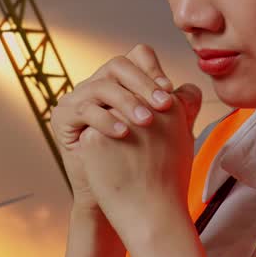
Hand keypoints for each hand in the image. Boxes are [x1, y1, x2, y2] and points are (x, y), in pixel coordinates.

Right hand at [51, 44, 181, 211]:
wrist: (125, 199)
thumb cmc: (149, 163)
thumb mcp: (169, 131)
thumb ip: (181, 108)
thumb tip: (192, 89)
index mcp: (123, 83)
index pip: (136, 57)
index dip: (153, 70)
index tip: (170, 91)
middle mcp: (99, 85)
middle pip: (118, 66)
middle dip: (143, 83)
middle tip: (164, 105)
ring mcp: (78, 99)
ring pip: (101, 86)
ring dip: (126, 101)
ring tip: (146, 122)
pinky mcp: (63, 117)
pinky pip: (84, 110)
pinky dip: (105, 119)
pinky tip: (123, 133)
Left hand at [78, 82, 203, 246]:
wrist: (153, 216)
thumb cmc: (169, 182)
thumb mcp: (184, 139)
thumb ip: (182, 109)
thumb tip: (177, 88)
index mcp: (170, 105)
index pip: (150, 94)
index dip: (147, 114)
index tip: (150, 136)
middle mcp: (143, 107)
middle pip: (126, 103)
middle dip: (126, 121)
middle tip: (135, 152)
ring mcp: (116, 121)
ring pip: (106, 116)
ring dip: (111, 133)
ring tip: (124, 160)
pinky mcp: (94, 138)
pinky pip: (91, 134)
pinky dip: (98, 151)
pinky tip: (110, 168)